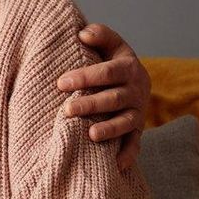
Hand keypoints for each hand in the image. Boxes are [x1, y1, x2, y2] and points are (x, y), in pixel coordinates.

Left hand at [57, 23, 150, 170]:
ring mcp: (138, 112)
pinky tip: (116, 165)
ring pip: (125, 122)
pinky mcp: (138, 130)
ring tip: (90, 134)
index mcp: (128, 67)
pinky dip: (128, 155)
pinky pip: (135, 144)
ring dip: (109, 129)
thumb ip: (100, 35)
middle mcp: (136, 91)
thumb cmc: (113, 61)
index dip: (84, 77)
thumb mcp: (111, 44)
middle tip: (66, 109)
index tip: (60, 83)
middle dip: (91, 104)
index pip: (106, 72)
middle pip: (113, 99)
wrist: (137, 81)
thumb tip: (82, 34)